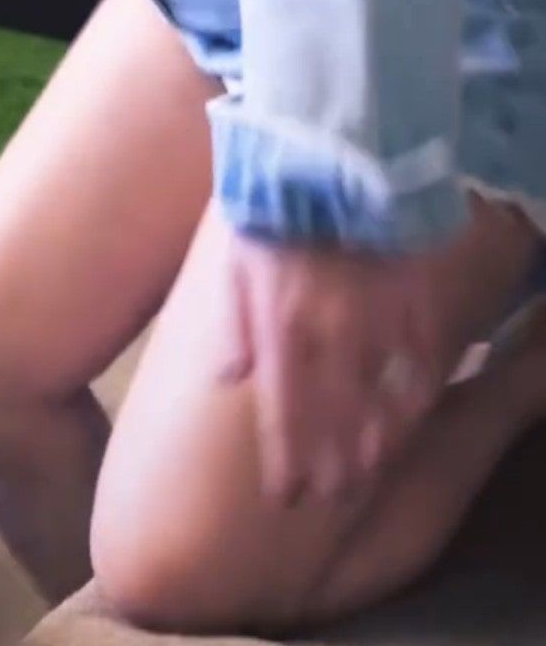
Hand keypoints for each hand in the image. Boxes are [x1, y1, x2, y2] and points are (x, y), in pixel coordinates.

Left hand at [216, 217, 444, 500]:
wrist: (325, 146)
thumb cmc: (271, 202)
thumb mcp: (235, 260)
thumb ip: (232, 324)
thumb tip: (228, 379)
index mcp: (278, 322)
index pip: (281, 409)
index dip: (286, 457)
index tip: (288, 496)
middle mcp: (326, 328)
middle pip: (331, 413)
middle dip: (329, 462)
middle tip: (331, 499)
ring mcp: (373, 311)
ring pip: (376, 390)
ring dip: (372, 435)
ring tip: (369, 470)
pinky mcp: (408, 288)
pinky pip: (417, 349)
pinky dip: (416, 383)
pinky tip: (412, 409)